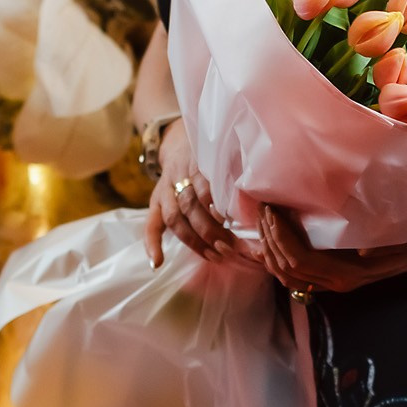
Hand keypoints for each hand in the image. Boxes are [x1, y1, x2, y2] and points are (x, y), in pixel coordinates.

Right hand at [144, 118, 236, 265]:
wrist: (178, 143)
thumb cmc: (208, 157)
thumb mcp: (222, 156)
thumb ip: (234, 172)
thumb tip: (255, 201)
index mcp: (197, 162)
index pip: (204, 184)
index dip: (214, 203)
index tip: (229, 219)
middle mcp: (178, 176)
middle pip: (190, 205)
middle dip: (209, 229)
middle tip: (229, 247)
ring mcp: (165, 190)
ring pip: (175, 217)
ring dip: (194, 240)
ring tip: (214, 256)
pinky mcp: (156, 202)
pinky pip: (151, 224)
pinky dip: (152, 244)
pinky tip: (157, 263)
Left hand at [256, 203, 406, 295]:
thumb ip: (386, 245)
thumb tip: (364, 251)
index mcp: (350, 273)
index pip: (302, 259)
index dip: (281, 236)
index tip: (273, 209)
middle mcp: (337, 283)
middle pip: (288, 267)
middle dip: (270, 238)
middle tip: (263, 207)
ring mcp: (333, 283)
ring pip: (286, 275)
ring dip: (269, 248)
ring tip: (263, 219)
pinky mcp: (331, 276)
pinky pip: (294, 276)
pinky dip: (275, 260)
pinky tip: (267, 242)